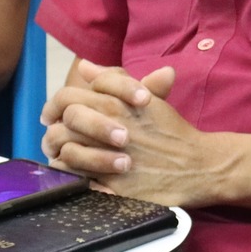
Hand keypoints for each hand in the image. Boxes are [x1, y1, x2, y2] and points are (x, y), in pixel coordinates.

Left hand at [43, 61, 220, 206]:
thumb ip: (114, 81)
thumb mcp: (147, 97)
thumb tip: (85, 66)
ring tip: (65, 158)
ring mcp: (111, 158)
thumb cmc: (171, 130)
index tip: (51, 116)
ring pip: (66, 153)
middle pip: (63, 126)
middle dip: (54, 132)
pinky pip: (79, 180)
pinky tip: (78, 175)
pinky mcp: (114, 185)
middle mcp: (110, 128)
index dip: (53, 106)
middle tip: (56, 139)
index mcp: (115, 104)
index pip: (66, 97)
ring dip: (61, 155)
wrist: (199, 165)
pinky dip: (72, 177)